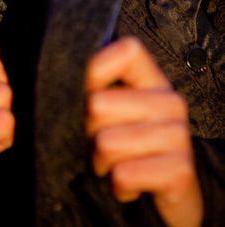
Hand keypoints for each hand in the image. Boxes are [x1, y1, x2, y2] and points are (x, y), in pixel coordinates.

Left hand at [85, 36, 202, 226]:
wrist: (165, 191)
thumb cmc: (126, 146)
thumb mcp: (108, 111)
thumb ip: (91, 88)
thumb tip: (60, 74)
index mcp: (152, 79)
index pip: (127, 50)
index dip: (95, 70)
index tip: (89, 92)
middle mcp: (170, 101)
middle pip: (99, 103)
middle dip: (89, 132)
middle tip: (102, 143)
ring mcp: (179, 135)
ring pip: (107, 143)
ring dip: (101, 162)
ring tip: (115, 164)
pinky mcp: (180, 170)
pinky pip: (124, 175)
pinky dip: (118, 186)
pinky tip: (130, 184)